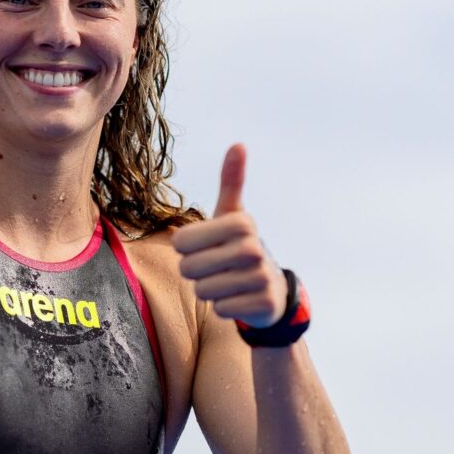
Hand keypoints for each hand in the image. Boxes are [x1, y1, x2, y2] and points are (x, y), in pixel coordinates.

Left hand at [172, 143, 288, 327]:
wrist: (271, 288)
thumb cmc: (239, 247)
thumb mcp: (232, 215)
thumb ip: (231, 181)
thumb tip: (238, 144)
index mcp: (241, 222)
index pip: (182, 242)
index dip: (185, 249)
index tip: (204, 246)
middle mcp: (254, 247)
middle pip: (189, 269)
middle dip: (195, 273)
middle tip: (214, 268)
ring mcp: (261, 276)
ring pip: (203, 291)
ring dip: (209, 290)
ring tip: (227, 282)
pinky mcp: (264, 303)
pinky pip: (220, 309)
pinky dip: (224, 307)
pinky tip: (239, 297)